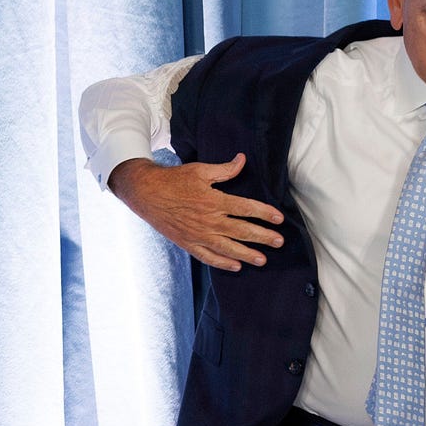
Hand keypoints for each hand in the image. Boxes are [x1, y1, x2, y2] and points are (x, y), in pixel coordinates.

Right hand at [108, 153, 284, 271]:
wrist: (146, 193)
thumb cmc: (174, 180)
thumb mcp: (200, 170)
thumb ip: (224, 169)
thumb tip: (242, 159)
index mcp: (214, 200)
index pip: (246, 208)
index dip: (265, 214)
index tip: (279, 219)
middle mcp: (209, 220)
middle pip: (242, 231)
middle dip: (263, 237)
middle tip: (279, 242)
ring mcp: (198, 234)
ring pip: (228, 248)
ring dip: (247, 254)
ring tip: (263, 260)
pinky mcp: (188, 243)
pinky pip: (208, 256)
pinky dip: (222, 263)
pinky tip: (236, 266)